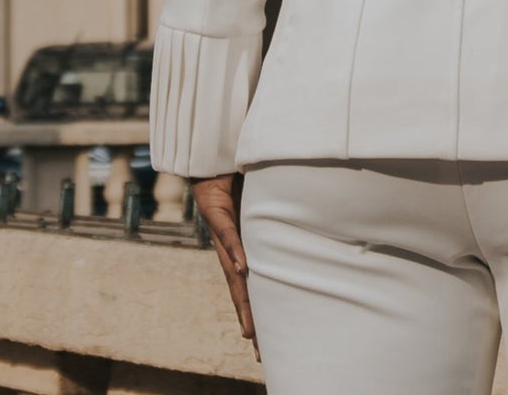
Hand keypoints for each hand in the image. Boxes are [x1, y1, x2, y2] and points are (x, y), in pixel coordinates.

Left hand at [192, 173, 259, 363]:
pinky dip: (237, 251)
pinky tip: (244, 270)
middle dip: (249, 319)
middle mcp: (230, 247)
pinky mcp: (216, 212)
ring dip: (242, 300)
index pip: (247, 285)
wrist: (210, 158)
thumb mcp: (260, 204)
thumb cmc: (237, 179)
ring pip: (233, 273)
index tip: (260, 339)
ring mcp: (223, 233)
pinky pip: (229, 234)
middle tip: (257, 351)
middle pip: (240, 290)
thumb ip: (274, 218)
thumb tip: (297, 231)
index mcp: (241, 248)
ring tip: (248, 329)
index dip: (254, 311)